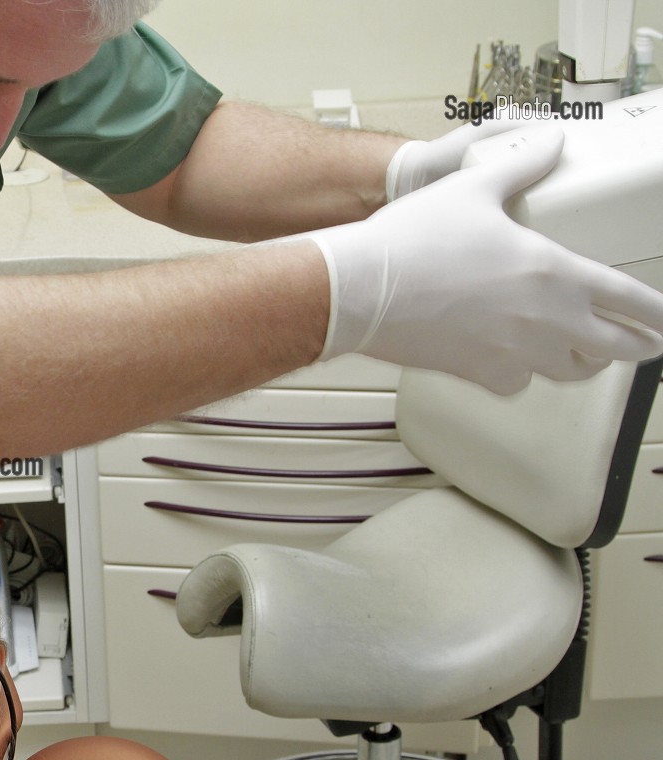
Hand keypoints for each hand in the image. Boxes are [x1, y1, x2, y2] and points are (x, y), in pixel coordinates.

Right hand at [310, 125, 662, 394]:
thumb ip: (522, 166)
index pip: (631, 301)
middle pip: (615, 348)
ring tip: (585, 353)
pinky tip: (516, 360)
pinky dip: (523, 373)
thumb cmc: (412, 243)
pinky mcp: (480, 374)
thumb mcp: (473, 190)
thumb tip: (551, 142)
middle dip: (637, 345)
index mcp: (554, 272)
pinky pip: (519, 382)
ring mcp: (514, 352)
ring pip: (572, 371)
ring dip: (584, 361)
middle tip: (644, 343)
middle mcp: (545, 320)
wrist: (360, 289)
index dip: (657, 314)